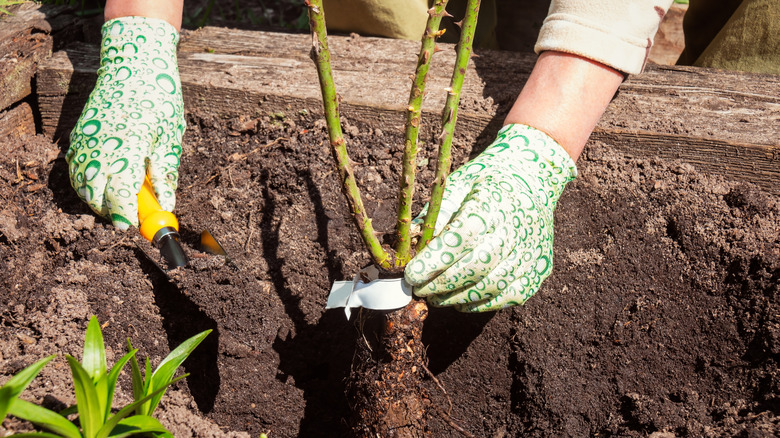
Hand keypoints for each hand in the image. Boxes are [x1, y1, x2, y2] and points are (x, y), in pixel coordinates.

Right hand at [66, 16, 184, 229]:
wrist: (134, 63)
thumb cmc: (158, 98)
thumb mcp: (170, 136)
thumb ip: (166, 172)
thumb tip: (167, 204)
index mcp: (126, 144)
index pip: (119, 191)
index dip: (126, 214)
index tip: (135, 225)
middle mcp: (99, 144)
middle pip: (95, 193)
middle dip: (112, 211)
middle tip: (133, 216)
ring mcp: (84, 139)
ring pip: (82, 184)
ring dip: (99, 200)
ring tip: (121, 202)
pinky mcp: (78, 135)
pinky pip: (76, 170)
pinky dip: (88, 184)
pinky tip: (106, 185)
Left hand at [404, 124, 576, 311]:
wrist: (532, 180)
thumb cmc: (485, 183)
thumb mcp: (457, 185)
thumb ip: (436, 215)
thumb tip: (411, 246)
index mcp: (495, 203)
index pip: (463, 238)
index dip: (435, 260)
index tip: (411, 274)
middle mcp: (517, 229)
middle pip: (476, 267)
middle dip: (441, 284)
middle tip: (418, 289)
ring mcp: (532, 252)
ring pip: (491, 286)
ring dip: (457, 297)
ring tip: (434, 296)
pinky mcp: (539, 270)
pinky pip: (508, 297)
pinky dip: (480, 304)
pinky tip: (460, 299)